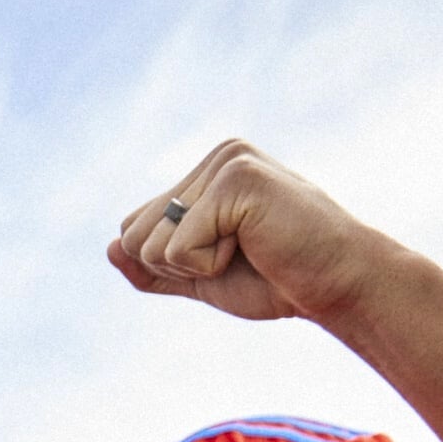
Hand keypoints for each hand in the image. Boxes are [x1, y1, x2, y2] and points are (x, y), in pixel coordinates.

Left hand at [110, 139, 383, 325]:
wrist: (333, 284)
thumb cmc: (275, 279)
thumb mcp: (200, 278)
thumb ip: (153, 267)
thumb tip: (109, 246)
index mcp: (205, 173)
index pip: (132, 230)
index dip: (166, 265)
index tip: (222, 258)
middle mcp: (216, 157)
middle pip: (133, 236)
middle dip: (176, 266)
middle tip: (235, 256)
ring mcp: (227, 162)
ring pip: (152, 244)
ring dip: (195, 266)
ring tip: (247, 249)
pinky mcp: (237, 178)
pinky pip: (179, 247)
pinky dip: (210, 265)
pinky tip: (254, 245)